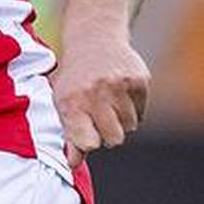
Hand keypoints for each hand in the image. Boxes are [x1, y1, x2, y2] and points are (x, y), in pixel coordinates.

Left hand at [52, 33, 151, 156]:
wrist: (94, 38)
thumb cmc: (75, 78)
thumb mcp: (62, 102)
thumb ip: (69, 134)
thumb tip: (73, 164)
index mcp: (72, 101)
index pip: (88, 143)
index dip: (89, 142)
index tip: (87, 134)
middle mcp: (96, 92)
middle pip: (114, 139)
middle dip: (108, 134)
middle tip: (100, 118)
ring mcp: (119, 85)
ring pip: (129, 127)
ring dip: (121, 121)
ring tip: (109, 102)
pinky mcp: (139, 80)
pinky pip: (141, 113)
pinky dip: (133, 109)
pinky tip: (120, 93)